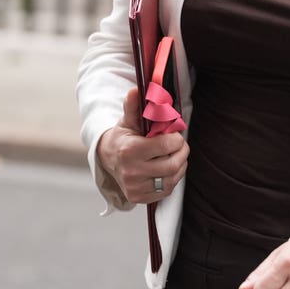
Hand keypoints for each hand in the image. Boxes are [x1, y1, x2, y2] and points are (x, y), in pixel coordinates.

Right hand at [96, 87, 188, 203]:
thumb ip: (133, 106)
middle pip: (172, 165)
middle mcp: (131, 172)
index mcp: (129, 151)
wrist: (108, 160)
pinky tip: (168, 169)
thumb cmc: (123, 137)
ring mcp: (135, 188)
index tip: (174, 134)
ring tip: (176, 156)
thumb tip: (136, 90)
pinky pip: (166, 191)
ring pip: (172, 179)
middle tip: (180, 146)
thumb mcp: (127, 120)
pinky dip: (172, 179)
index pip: (166, 145)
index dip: (176, 139)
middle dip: (181, 153)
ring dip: (179, 166)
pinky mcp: (139, 198)